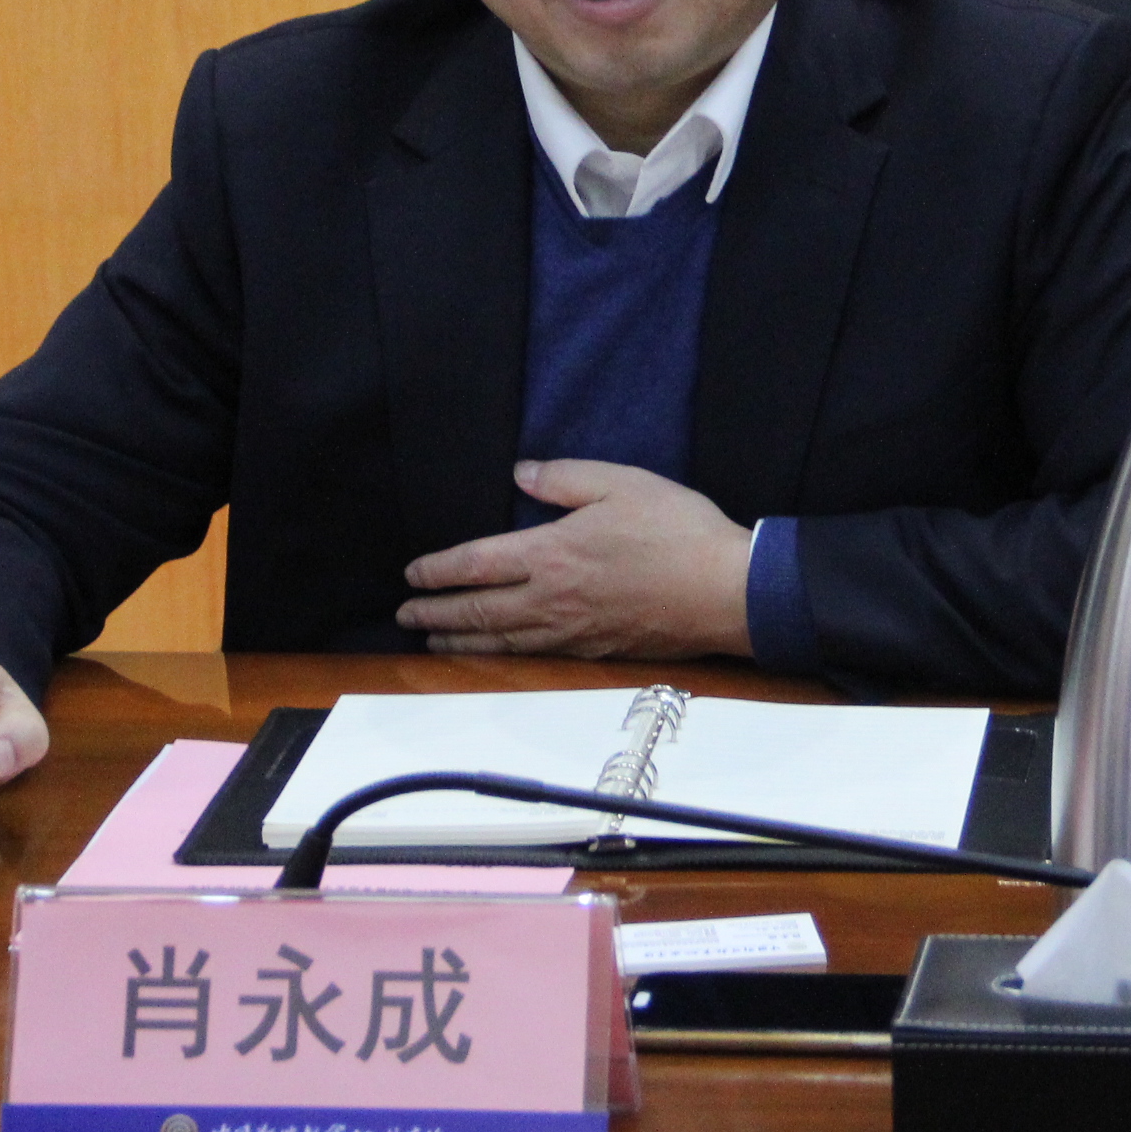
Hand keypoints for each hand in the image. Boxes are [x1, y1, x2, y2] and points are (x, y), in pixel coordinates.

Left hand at [396, 460, 752, 658]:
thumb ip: (563, 479)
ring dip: (461, 642)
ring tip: (434, 641)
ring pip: (501, 642)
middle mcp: (551, 600)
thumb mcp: (620, 483)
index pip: (477, 565)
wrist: (724, 591)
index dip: (439, 570)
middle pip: (478, 613)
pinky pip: (533, 656)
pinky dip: (502, 656)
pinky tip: (497, 655)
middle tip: (406, 614)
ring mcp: (572, 631)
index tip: (412, 574)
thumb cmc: (676, 531)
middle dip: (436, 613)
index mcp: (551, 554)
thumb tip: (521, 474)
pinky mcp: (595, 649)